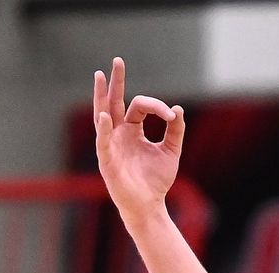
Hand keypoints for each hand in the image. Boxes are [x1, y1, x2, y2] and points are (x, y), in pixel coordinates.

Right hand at [93, 57, 184, 224]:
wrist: (149, 206)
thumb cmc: (156, 180)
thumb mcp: (171, 152)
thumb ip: (175, 131)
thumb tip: (177, 108)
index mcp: (132, 131)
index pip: (140, 107)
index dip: (156, 107)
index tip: (171, 116)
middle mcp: (119, 134)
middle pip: (114, 103)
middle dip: (116, 83)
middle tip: (117, 61)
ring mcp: (111, 146)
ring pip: (103, 116)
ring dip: (102, 97)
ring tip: (100, 77)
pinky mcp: (108, 161)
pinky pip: (103, 143)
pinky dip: (104, 129)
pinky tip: (104, 115)